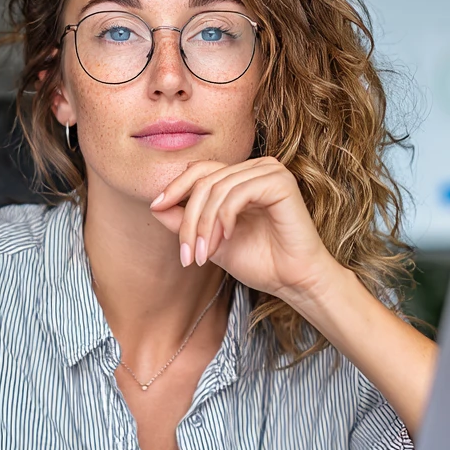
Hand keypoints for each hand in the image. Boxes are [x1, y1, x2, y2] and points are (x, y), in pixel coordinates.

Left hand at [149, 156, 340, 298]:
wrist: (293, 281)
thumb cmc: (260, 262)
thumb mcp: (211, 240)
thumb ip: (185, 222)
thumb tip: (156, 205)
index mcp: (241, 177)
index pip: (200, 170)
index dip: (176, 187)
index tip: (157, 207)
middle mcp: (256, 168)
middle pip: (205, 181)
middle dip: (189, 220)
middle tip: (187, 254)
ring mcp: (270, 172)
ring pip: (218, 188)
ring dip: (204, 225)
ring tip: (204, 254)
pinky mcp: (281, 182)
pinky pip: (238, 192)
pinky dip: (225, 217)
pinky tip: (228, 237)